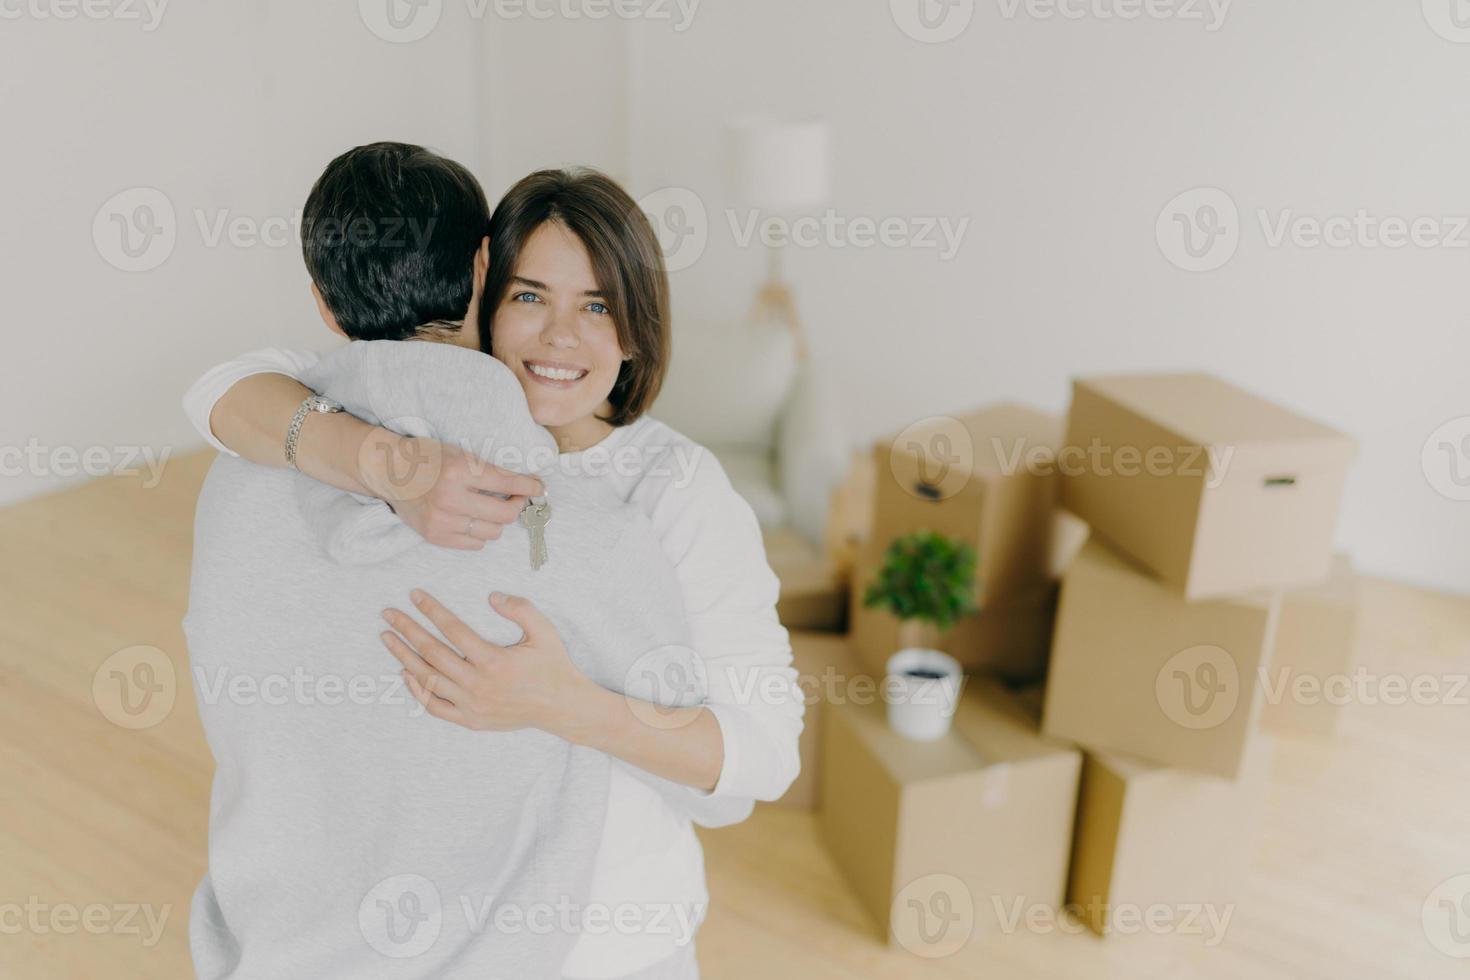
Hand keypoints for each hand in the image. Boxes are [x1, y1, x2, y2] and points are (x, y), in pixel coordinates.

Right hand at [361, 431, 544, 550]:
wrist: (389, 472)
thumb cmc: (429, 459)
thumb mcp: (461, 453)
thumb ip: (491, 470)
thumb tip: (527, 483)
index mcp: (459, 471)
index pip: (508, 482)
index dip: (530, 486)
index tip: (539, 487)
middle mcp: (450, 498)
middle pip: (505, 514)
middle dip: (518, 506)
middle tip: (518, 499)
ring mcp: (441, 520)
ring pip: (492, 533)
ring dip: (499, 521)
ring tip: (493, 509)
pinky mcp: (435, 536)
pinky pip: (474, 544)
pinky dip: (481, 534)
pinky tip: (475, 520)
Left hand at [379, 589, 593, 733]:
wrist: (562, 707)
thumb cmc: (553, 666)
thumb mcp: (544, 631)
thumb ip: (520, 609)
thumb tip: (491, 596)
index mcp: (493, 660)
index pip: (452, 629)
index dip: (431, 610)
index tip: (414, 595)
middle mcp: (478, 684)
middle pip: (432, 653)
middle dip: (407, 630)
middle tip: (388, 614)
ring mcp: (472, 705)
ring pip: (428, 679)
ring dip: (404, 657)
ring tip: (388, 638)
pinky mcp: (471, 720)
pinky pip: (435, 707)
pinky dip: (418, 691)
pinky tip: (406, 673)